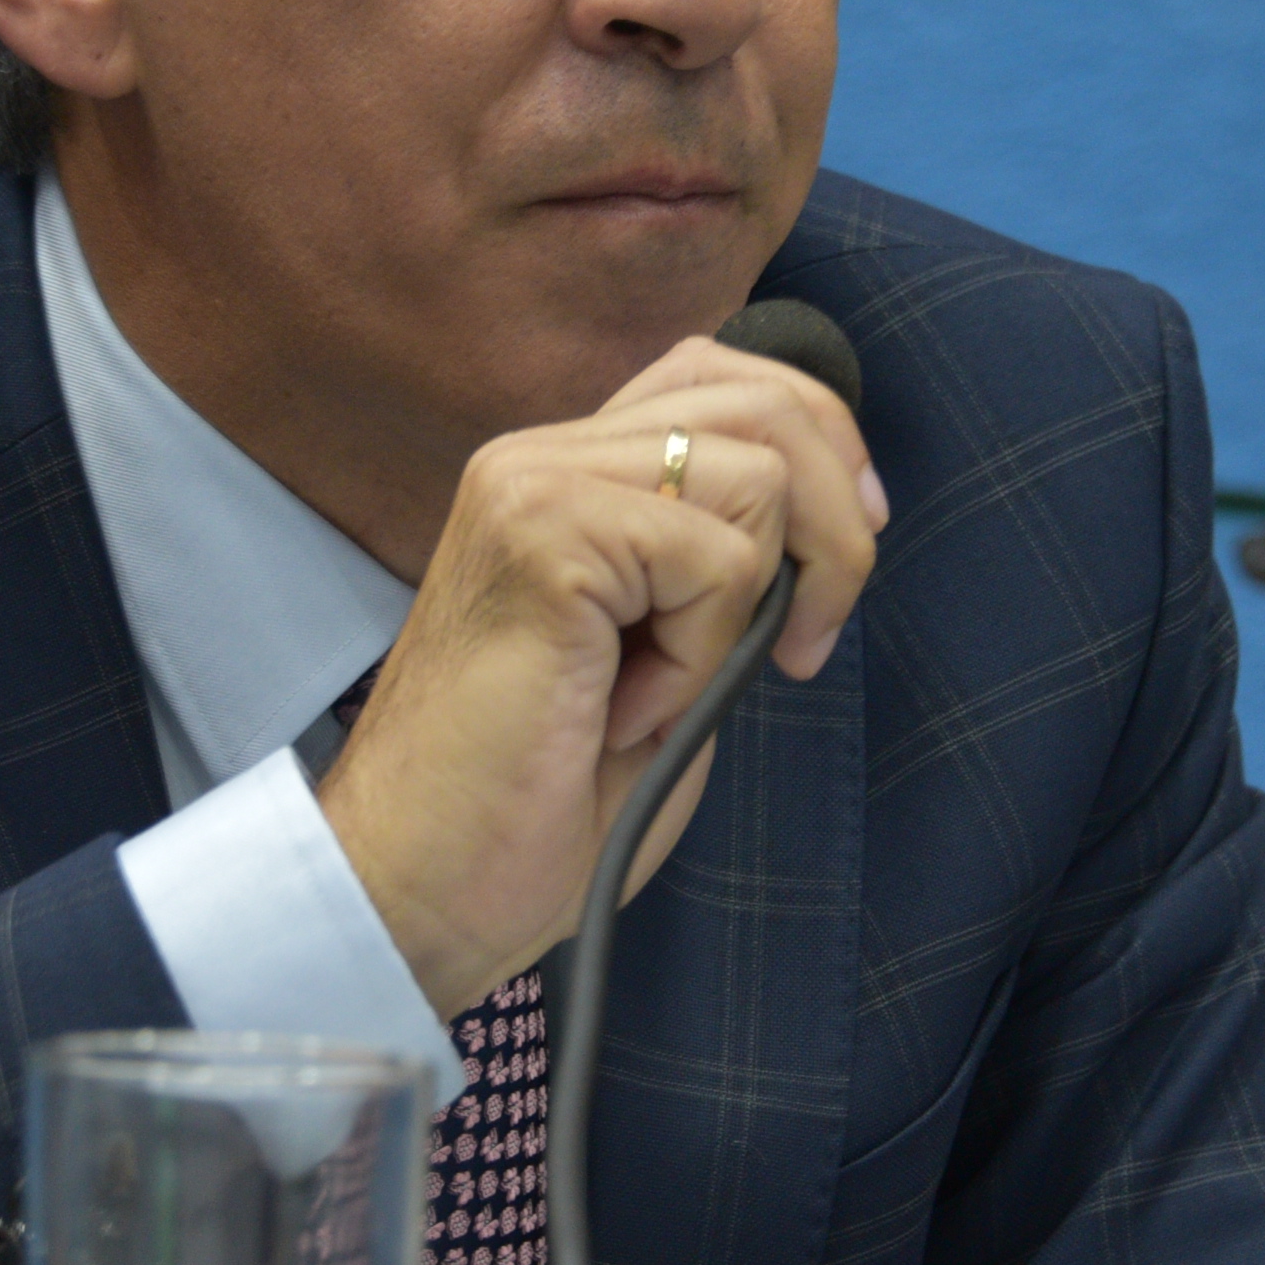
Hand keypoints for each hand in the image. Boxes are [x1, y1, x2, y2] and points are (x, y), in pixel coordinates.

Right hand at [318, 336, 881, 1019]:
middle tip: (805, 644)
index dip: (820, 451)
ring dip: (747, 609)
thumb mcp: (666, 656)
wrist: (422, 887)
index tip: (842, 563)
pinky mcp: (543, 533)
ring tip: (663, 691)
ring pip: (756, 475)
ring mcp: (534, 483)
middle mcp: (540, 455)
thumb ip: (720, 565)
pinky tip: (625, 710)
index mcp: (565, 473)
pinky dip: (702, 653)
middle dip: (834, 525)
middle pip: (763, 398)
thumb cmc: (541, 801)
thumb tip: (838, 514)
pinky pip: (717, 560)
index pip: (724, 377)